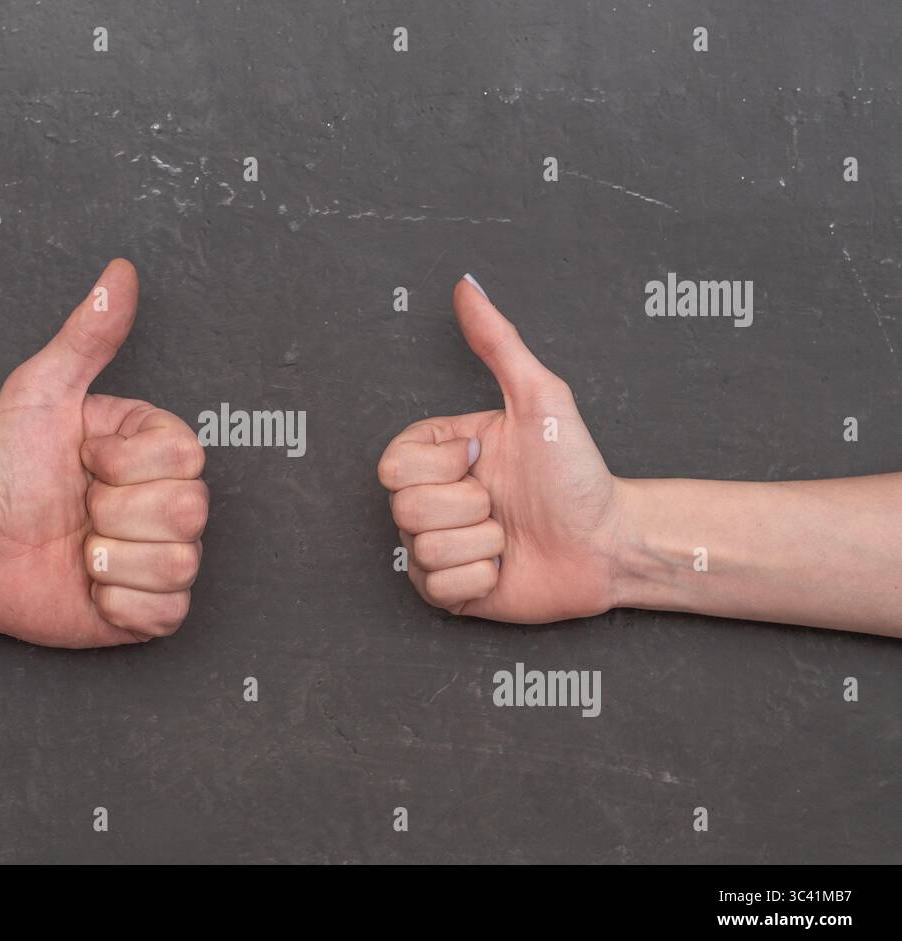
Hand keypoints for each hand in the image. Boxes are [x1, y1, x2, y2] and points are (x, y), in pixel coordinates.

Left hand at [0, 259, 207, 646]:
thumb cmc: (2, 470)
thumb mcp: (41, 390)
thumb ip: (88, 335)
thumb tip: (119, 275)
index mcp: (154, 451)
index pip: (188, 458)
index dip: (126, 465)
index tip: (85, 460)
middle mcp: (166, 503)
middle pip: (190, 512)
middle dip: (115, 513)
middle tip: (79, 508)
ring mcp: (162, 557)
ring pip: (179, 563)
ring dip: (111, 560)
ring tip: (79, 548)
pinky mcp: (150, 610)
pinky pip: (166, 613)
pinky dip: (117, 604)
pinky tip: (88, 585)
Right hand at [379, 276, 624, 622]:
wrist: (609, 542)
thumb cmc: (577, 472)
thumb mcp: (538, 398)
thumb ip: (497, 342)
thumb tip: (466, 286)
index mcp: (438, 455)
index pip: (392, 464)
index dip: (441, 464)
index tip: (485, 456)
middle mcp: (430, 501)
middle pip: (403, 509)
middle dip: (468, 505)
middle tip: (502, 501)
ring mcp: (436, 548)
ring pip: (422, 549)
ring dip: (481, 542)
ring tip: (509, 534)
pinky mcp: (450, 593)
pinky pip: (438, 588)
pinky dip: (480, 578)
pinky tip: (504, 565)